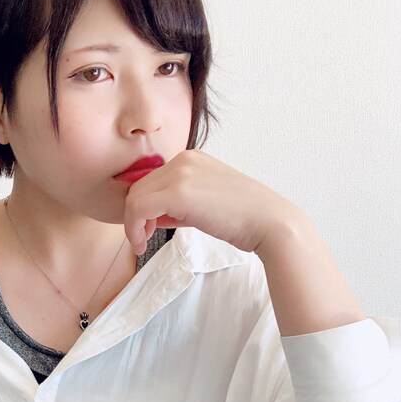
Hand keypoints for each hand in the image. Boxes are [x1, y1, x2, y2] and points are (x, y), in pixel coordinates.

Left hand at [123, 149, 302, 256]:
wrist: (268, 222)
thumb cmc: (241, 218)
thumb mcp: (202, 205)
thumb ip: (176, 207)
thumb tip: (152, 218)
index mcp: (189, 158)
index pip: (150, 181)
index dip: (142, 207)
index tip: (148, 229)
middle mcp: (182, 160)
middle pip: (138, 188)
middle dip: (135, 216)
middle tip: (142, 239)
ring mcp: (180, 173)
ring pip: (135, 198)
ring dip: (133, 224)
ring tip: (142, 243)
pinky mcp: (178, 192)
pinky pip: (139, 208)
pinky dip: (134, 227)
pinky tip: (143, 242)